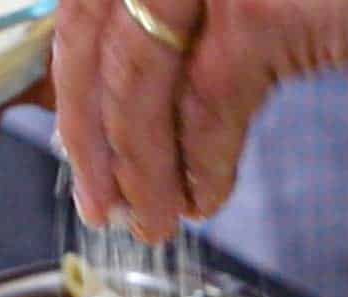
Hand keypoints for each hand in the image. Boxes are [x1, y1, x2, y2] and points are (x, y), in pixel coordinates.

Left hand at [56, 0, 347, 242]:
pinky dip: (197, 163)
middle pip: (97, 30)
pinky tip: (206, 201)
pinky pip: (205, 103)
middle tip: (104, 209)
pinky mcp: (270, 3)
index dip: (77, 79)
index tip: (82, 150)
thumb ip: (221, 18)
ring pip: (140, 76)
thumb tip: (155, 88)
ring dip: (140, 166)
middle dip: (90, 135)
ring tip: (152, 224)